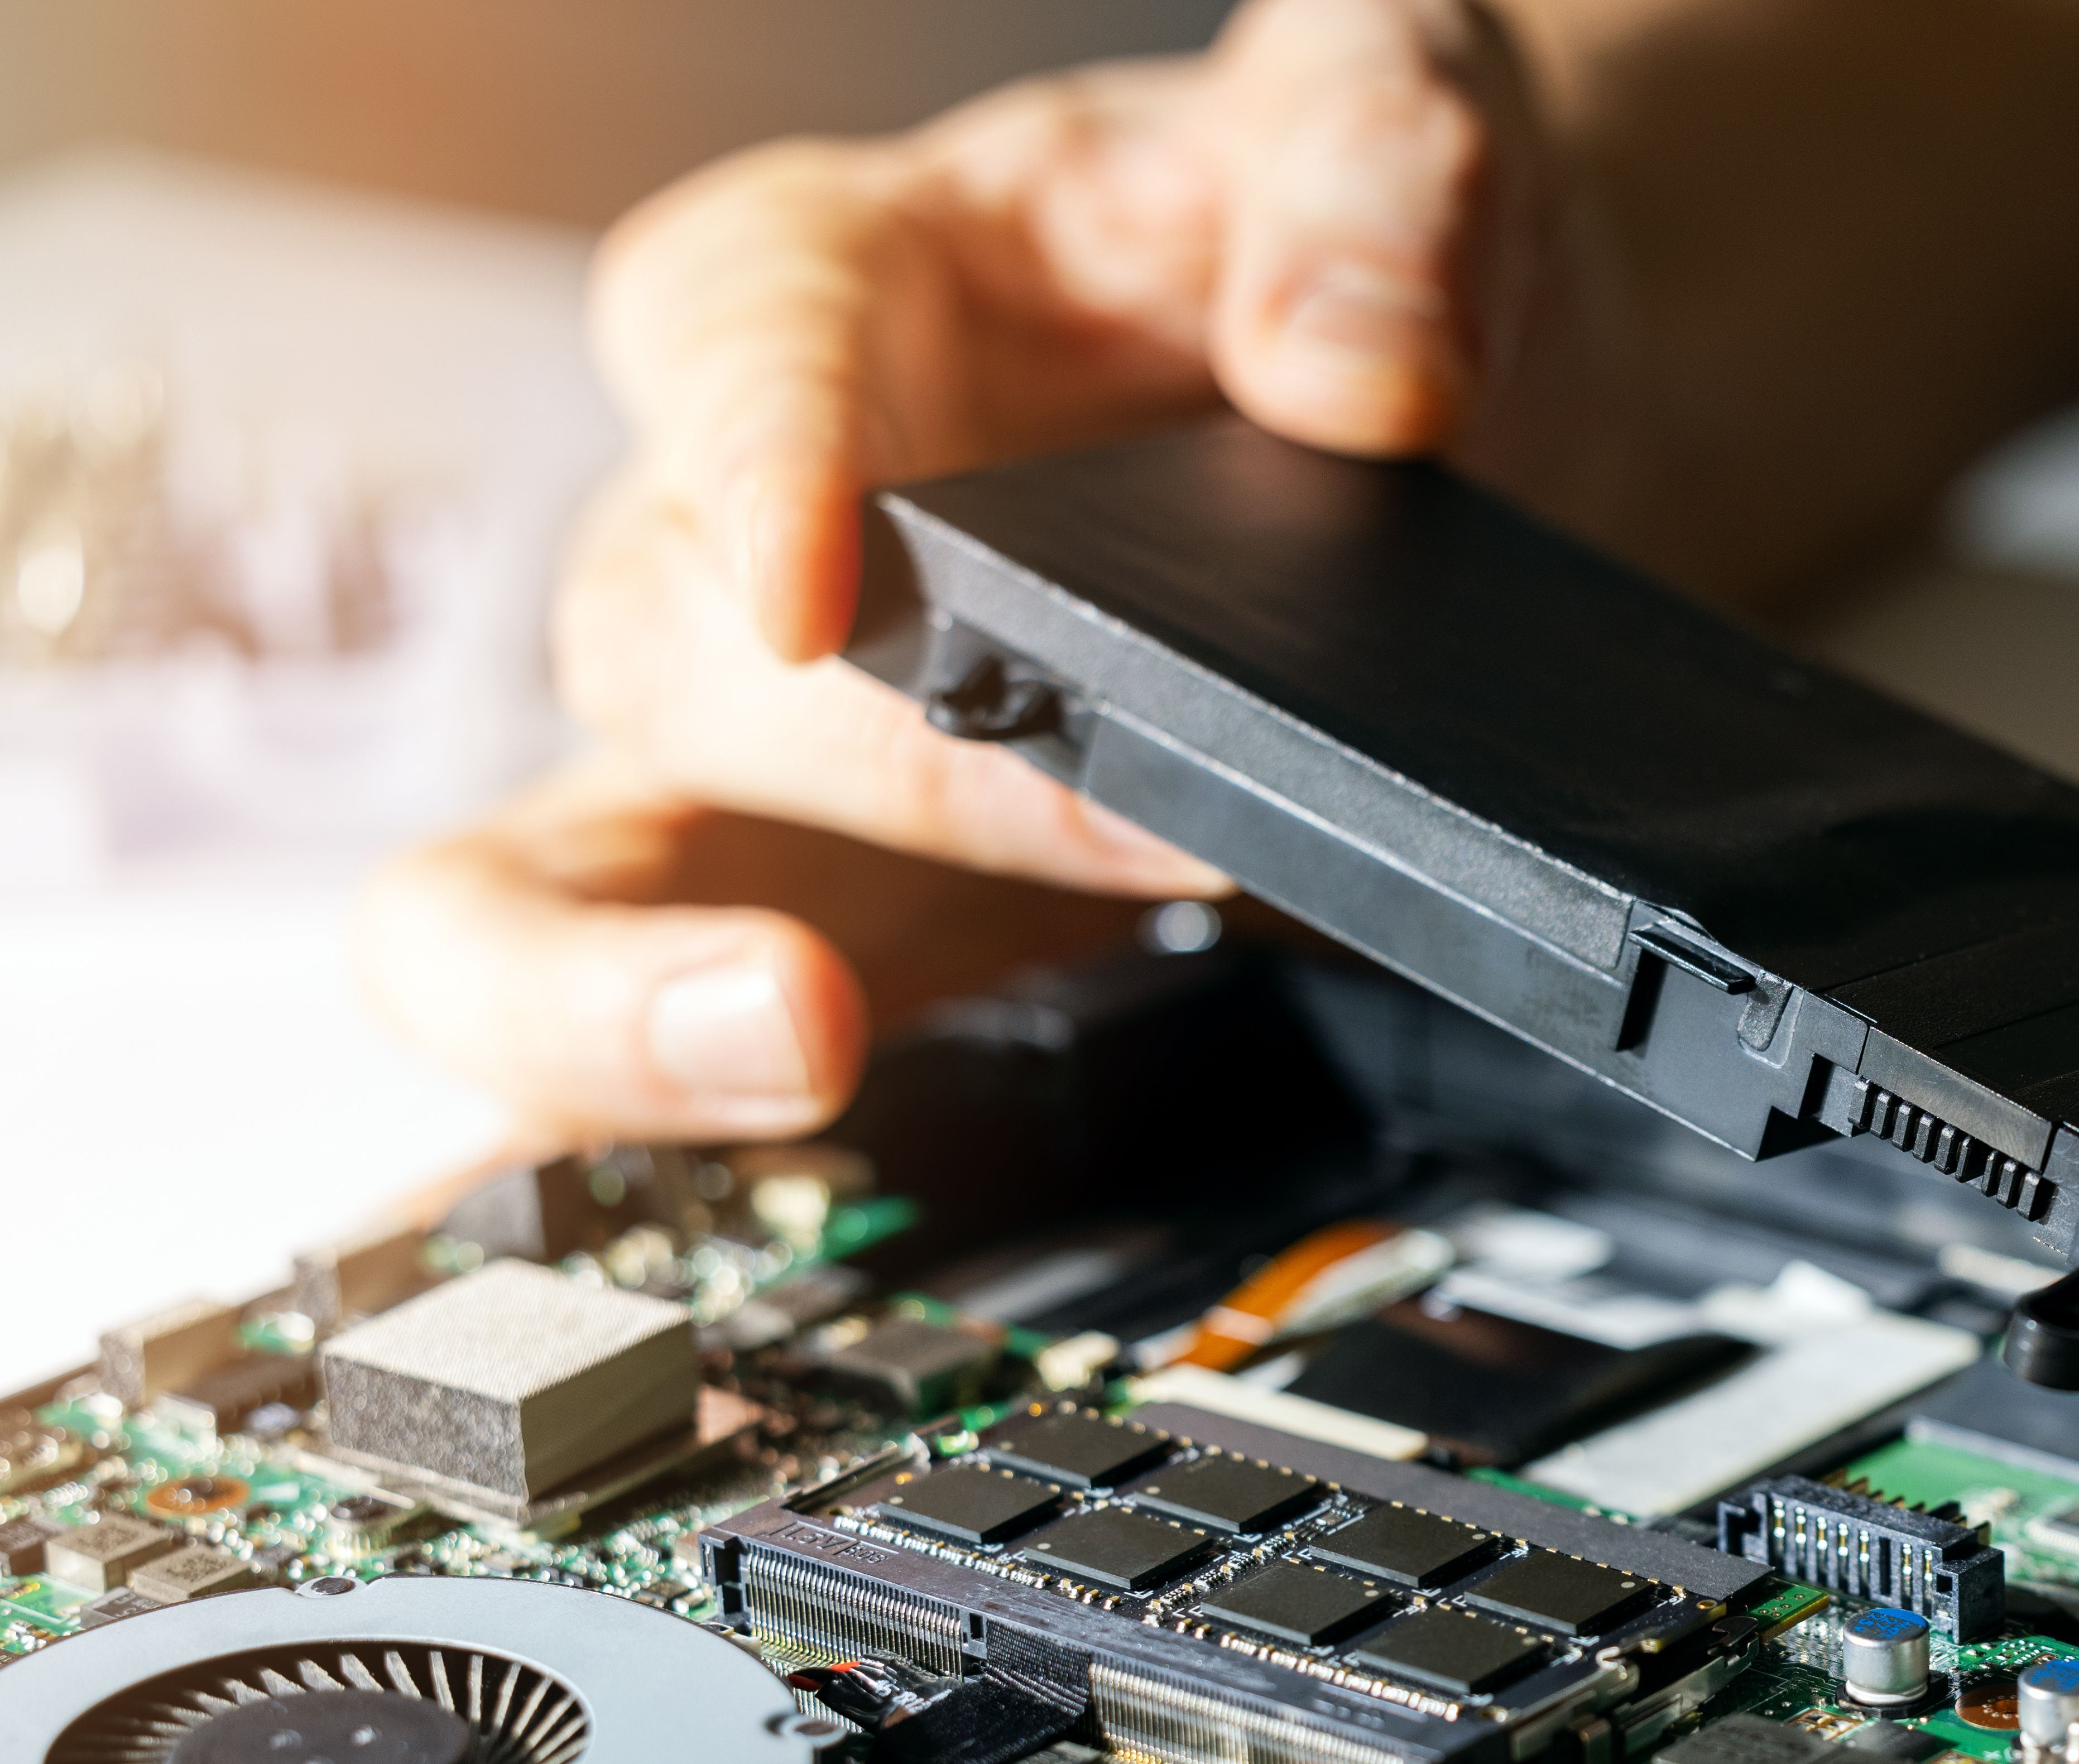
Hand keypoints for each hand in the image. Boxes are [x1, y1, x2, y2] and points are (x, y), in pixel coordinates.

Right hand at [363, 0, 1620, 1137]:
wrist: (1448, 408)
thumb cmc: (1344, 250)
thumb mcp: (1391, 126)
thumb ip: (1373, 198)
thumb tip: (1365, 386)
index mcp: (849, 287)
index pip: (729, 342)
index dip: (756, 461)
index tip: (822, 579)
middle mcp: (760, 524)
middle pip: (670, 644)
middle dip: (887, 768)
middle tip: (1121, 829)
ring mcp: (781, 752)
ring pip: (538, 877)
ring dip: (618, 997)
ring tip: (788, 1049)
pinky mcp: (852, 914)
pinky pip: (648, 1038)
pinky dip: (643, 1133)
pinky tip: (685, 1230)